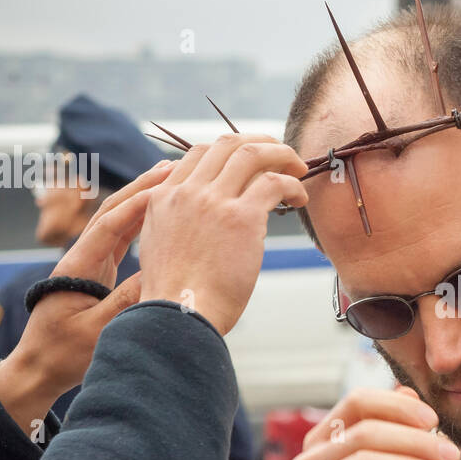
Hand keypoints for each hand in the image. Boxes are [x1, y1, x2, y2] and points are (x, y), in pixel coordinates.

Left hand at [0, 160, 173, 430]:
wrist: (37, 371)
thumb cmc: (62, 356)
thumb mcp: (97, 331)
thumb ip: (124, 302)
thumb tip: (158, 274)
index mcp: (76, 267)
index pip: (110, 225)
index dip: (139, 204)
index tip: (168, 186)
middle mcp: (81, 258)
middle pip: (112, 213)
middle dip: (141, 189)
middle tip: (171, 168)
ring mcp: (89, 265)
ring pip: (117, 223)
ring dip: (143, 201)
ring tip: (171, 181)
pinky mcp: (98, 275)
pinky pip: (122, 241)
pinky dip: (142, 223)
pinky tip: (162, 213)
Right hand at [136, 134, 308, 334]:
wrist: (177, 316)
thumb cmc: (175, 298)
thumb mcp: (160, 248)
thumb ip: (177, 224)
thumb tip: (202, 223)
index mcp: (163, 197)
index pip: (198, 154)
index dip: (228, 151)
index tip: (249, 162)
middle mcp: (186, 192)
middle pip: (227, 144)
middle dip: (258, 142)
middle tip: (280, 154)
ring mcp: (213, 202)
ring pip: (253, 154)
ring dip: (281, 155)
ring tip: (297, 167)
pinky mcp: (241, 218)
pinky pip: (274, 184)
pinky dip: (292, 185)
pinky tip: (299, 197)